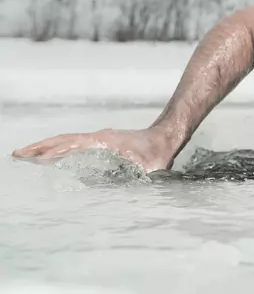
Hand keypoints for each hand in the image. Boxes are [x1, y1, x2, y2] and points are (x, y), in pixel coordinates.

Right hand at [11, 127, 177, 172]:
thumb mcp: (150, 166)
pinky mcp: (101, 141)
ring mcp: (98, 137)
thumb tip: (127, 186)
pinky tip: (50, 156)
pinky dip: (58, 147)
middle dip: (40, 147)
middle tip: (17, 154)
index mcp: (105, 141)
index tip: (36, 159)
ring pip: (66, 139)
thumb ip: (139, 174)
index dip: (55, 151)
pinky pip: (73, 142)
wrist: (166, 136)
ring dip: (46, 146)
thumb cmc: (158, 153)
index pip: (74, 144)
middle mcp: (98, 136)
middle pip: (63, 139)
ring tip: (25, 154)